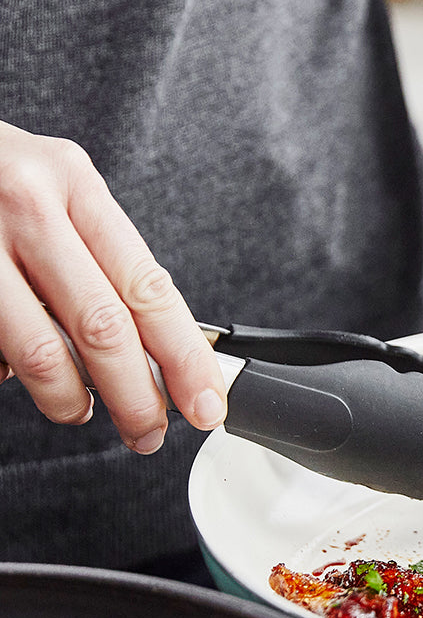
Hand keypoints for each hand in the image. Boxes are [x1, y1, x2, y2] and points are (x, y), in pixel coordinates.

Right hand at [0, 121, 226, 451]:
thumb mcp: (61, 195)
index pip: (149, 288)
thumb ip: (106, 262)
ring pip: (41, 352)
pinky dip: (12, 374)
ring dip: (70, 399)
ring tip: (80, 410)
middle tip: (149, 432)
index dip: (185, 358)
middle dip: (136, 397)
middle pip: (104, 328)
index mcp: (76, 185)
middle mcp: (28, 206)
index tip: (208, 403)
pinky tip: (19, 372)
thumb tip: (161, 356)